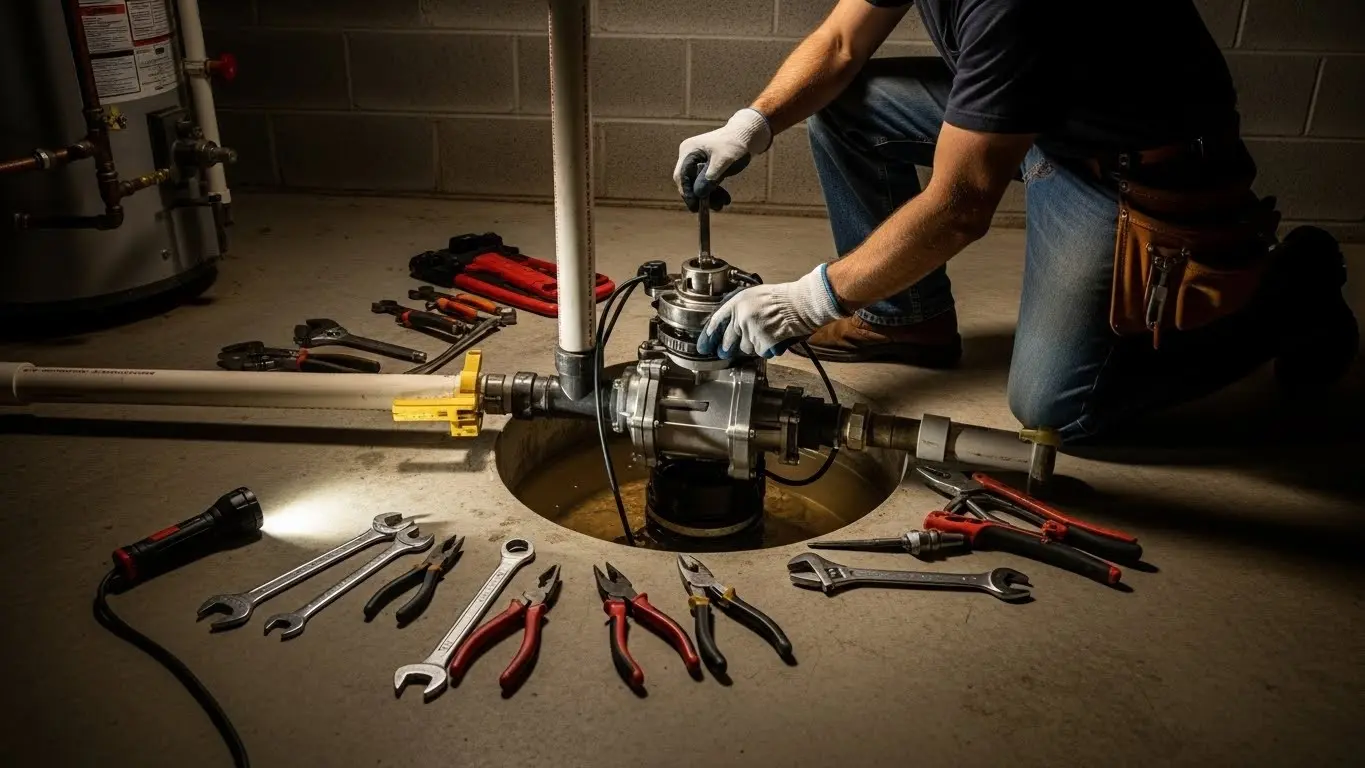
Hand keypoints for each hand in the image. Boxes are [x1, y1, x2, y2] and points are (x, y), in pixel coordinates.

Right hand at [673, 108, 771, 211]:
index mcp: (689, 150)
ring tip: (722, 205)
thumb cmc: (734, 143)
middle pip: (689, 182)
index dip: (687, 192)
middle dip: (700, 196)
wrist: (747, 135)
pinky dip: (715, 192)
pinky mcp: (706, 168)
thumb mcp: (723, 160)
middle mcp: (690, 156)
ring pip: (698, 185)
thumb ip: (710, 176)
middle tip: (711, 209)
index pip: (681, 175)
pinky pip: (706, 183)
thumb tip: (699, 194)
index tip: (695, 206)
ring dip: (709, 196)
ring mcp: (697, 162)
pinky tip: (724, 199)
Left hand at [698, 264, 847, 358]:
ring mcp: (751, 330)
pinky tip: (773, 338)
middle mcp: (741, 316)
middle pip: (728, 340)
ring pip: (745, 348)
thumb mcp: (754, 296)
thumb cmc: (782, 299)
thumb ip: (739, 309)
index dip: (708, 335)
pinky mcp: (762, 341)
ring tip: (765, 334)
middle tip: (724, 351)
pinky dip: (766, 349)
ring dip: (753, 345)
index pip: (716, 321)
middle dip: (727, 348)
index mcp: (737, 303)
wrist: (800, 304)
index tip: (704, 345)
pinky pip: (759, 352)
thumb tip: (729, 325)